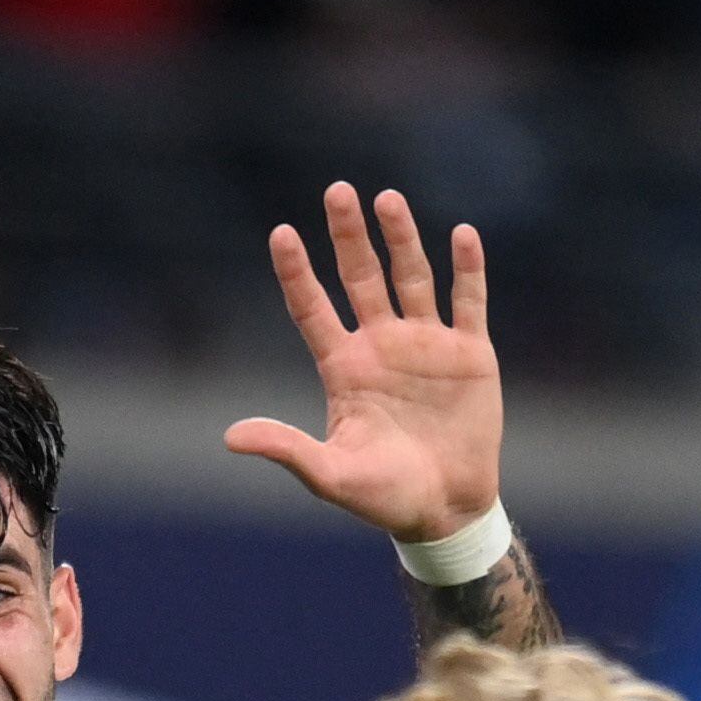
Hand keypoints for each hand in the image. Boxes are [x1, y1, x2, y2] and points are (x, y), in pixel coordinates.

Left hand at [228, 183, 500, 543]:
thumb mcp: (329, 475)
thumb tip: (230, 437)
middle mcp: (381, 346)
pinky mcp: (470, 354)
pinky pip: (468, 301)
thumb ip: (286, 450)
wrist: (444, 510)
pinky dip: (467, 269)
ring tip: (386, 198)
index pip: (313, 308)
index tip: (281, 233)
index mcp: (344, 368)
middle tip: (336, 190)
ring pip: (411, 277)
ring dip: (401, 238)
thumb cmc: (382, 496)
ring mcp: (426, 345)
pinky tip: (461, 234)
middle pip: (360, 277)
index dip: (297, 272)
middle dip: (349, 236)